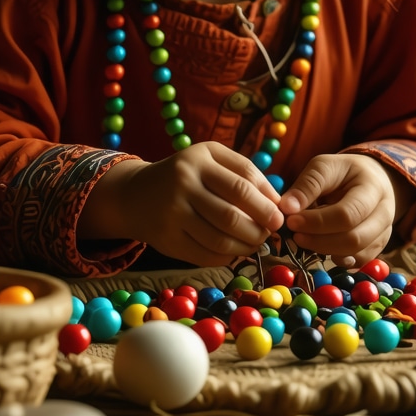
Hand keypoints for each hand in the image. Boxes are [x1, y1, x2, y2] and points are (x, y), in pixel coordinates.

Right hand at [85, 142, 284, 266]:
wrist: (135, 194)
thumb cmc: (186, 174)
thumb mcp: (211, 159)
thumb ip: (245, 172)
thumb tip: (278, 201)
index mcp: (199, 159)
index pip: (242, 185)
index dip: (266, 204)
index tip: (280, 216)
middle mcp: (182, 184)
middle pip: (231, 216)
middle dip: (259, 229)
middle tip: (270, 233)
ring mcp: (172, 214)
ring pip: (219, 239)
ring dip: (246, 246)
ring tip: (256, 243)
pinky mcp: (166, 240)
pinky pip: (205, 255)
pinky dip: (227, 256)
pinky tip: (234, 250)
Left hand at [278, 154, 398, 266]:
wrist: (370, 179)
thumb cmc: (343, 172)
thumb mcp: (325, 166)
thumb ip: (307, 185)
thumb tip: (286, 208)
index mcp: (372, 188)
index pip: (346, 214)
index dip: (317, 222)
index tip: (291, 221)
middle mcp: (385, 213)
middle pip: (353, 239)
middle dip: (318, 240)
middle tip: (295, 234)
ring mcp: (384, 232)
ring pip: (356, 253)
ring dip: (325, 251)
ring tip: (304, 238)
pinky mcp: (378, 246)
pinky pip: (358, 262)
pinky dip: (336, 258)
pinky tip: (320, 247)